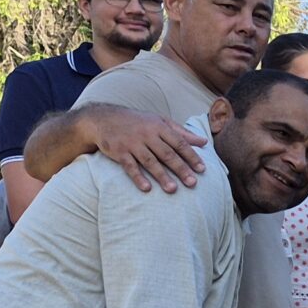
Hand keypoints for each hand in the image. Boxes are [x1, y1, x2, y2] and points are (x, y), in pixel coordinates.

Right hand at [93, 109, 208, 192]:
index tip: (202, 170)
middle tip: (192, 183)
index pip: (179, 142)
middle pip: (167, 153)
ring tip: (173, 189)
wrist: (103, 118)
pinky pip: (130, 166)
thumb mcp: (160, 121)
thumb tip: (204, 142)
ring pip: (150, 161)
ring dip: (162, 176)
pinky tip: (147, 188)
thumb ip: (182, 132)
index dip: (191, 156)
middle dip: (181, 168)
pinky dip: (138, 177)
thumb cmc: (138, 121)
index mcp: (159, 127)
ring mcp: (132, 143)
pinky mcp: (119, 151)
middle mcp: (147, 134)